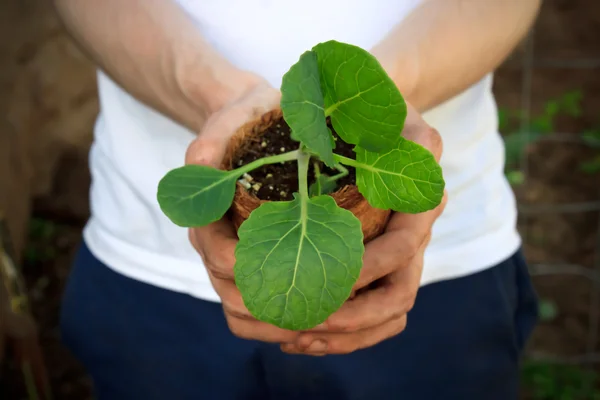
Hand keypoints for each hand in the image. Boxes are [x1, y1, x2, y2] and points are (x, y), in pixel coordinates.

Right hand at [186, 75, 299, 343]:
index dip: (250, 271)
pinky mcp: (259, 267)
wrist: (254, 124)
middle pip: (234, 297)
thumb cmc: (247, 119)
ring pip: (246, 314)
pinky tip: (323, 320)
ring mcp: (238, 260)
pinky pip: (262, 312)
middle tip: (325, 310)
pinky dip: (286, 324)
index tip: (293, 271)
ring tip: (329, 323)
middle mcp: (219, 246)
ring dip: (283, 325)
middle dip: (273, 310)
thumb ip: (214, 137)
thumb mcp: (234, 115)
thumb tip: (200, 159)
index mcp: (208, 216)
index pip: (219, 257)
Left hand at [281, 102, 447, 355]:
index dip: (369, 267)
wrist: (374, 116)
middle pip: (399, 293)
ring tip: (296, 338)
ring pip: (386, 312)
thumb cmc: (372, 109)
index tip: (326, 278)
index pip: (403, 244)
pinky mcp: (380, 263)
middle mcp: (414, 230)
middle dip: (355, 315)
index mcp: (419, 195)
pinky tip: (301, 334)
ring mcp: (398, 252)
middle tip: (306, 323)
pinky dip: (342, 330)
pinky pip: (371, 309)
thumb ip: (392, 122)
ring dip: (346, 333)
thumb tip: (417, 151)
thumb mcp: (381, 104)